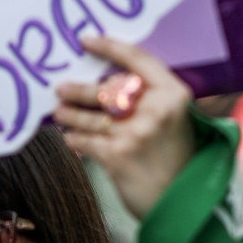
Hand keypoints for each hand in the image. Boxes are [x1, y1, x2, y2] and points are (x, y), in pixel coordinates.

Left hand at [52, 33, 195, 220]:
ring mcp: (135, 132)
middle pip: (108, 89)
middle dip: (79, 90)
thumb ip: (152, 99)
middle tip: (61, 88)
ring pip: (92, 116)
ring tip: (59, 113)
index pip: (137, 60)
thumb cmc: (178, 159)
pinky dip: (76, 139)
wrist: (183, 202)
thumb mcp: (177, 120)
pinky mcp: (117, 156)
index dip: (109, 47)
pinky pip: (87, 141)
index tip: (86, 41)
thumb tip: (110, 82)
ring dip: (70, 115)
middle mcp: (155, 109)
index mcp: (174, 94)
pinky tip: (70, 138)